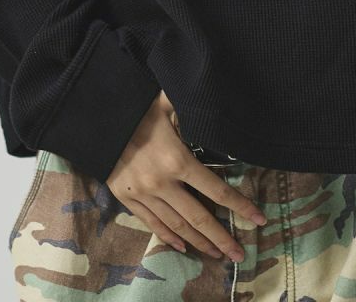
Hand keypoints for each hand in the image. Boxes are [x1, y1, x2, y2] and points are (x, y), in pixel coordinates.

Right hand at [106, 88, 266, 261]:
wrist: (97, 118)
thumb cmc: (138, 105)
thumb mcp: (169, 102)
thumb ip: (194, 111)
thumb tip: (218, 109)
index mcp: (177, 160)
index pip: (216, 190)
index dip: (239, 206)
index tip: (259, 218)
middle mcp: (162, 183)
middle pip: (199, 218)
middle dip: (222, 238)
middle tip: (239, 254)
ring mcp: (143, 194)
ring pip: (177, 225)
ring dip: (199, 242)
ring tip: (217, 254)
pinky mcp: (127, 198)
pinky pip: (152, 223)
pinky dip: (168, 236)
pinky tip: (183, 245)